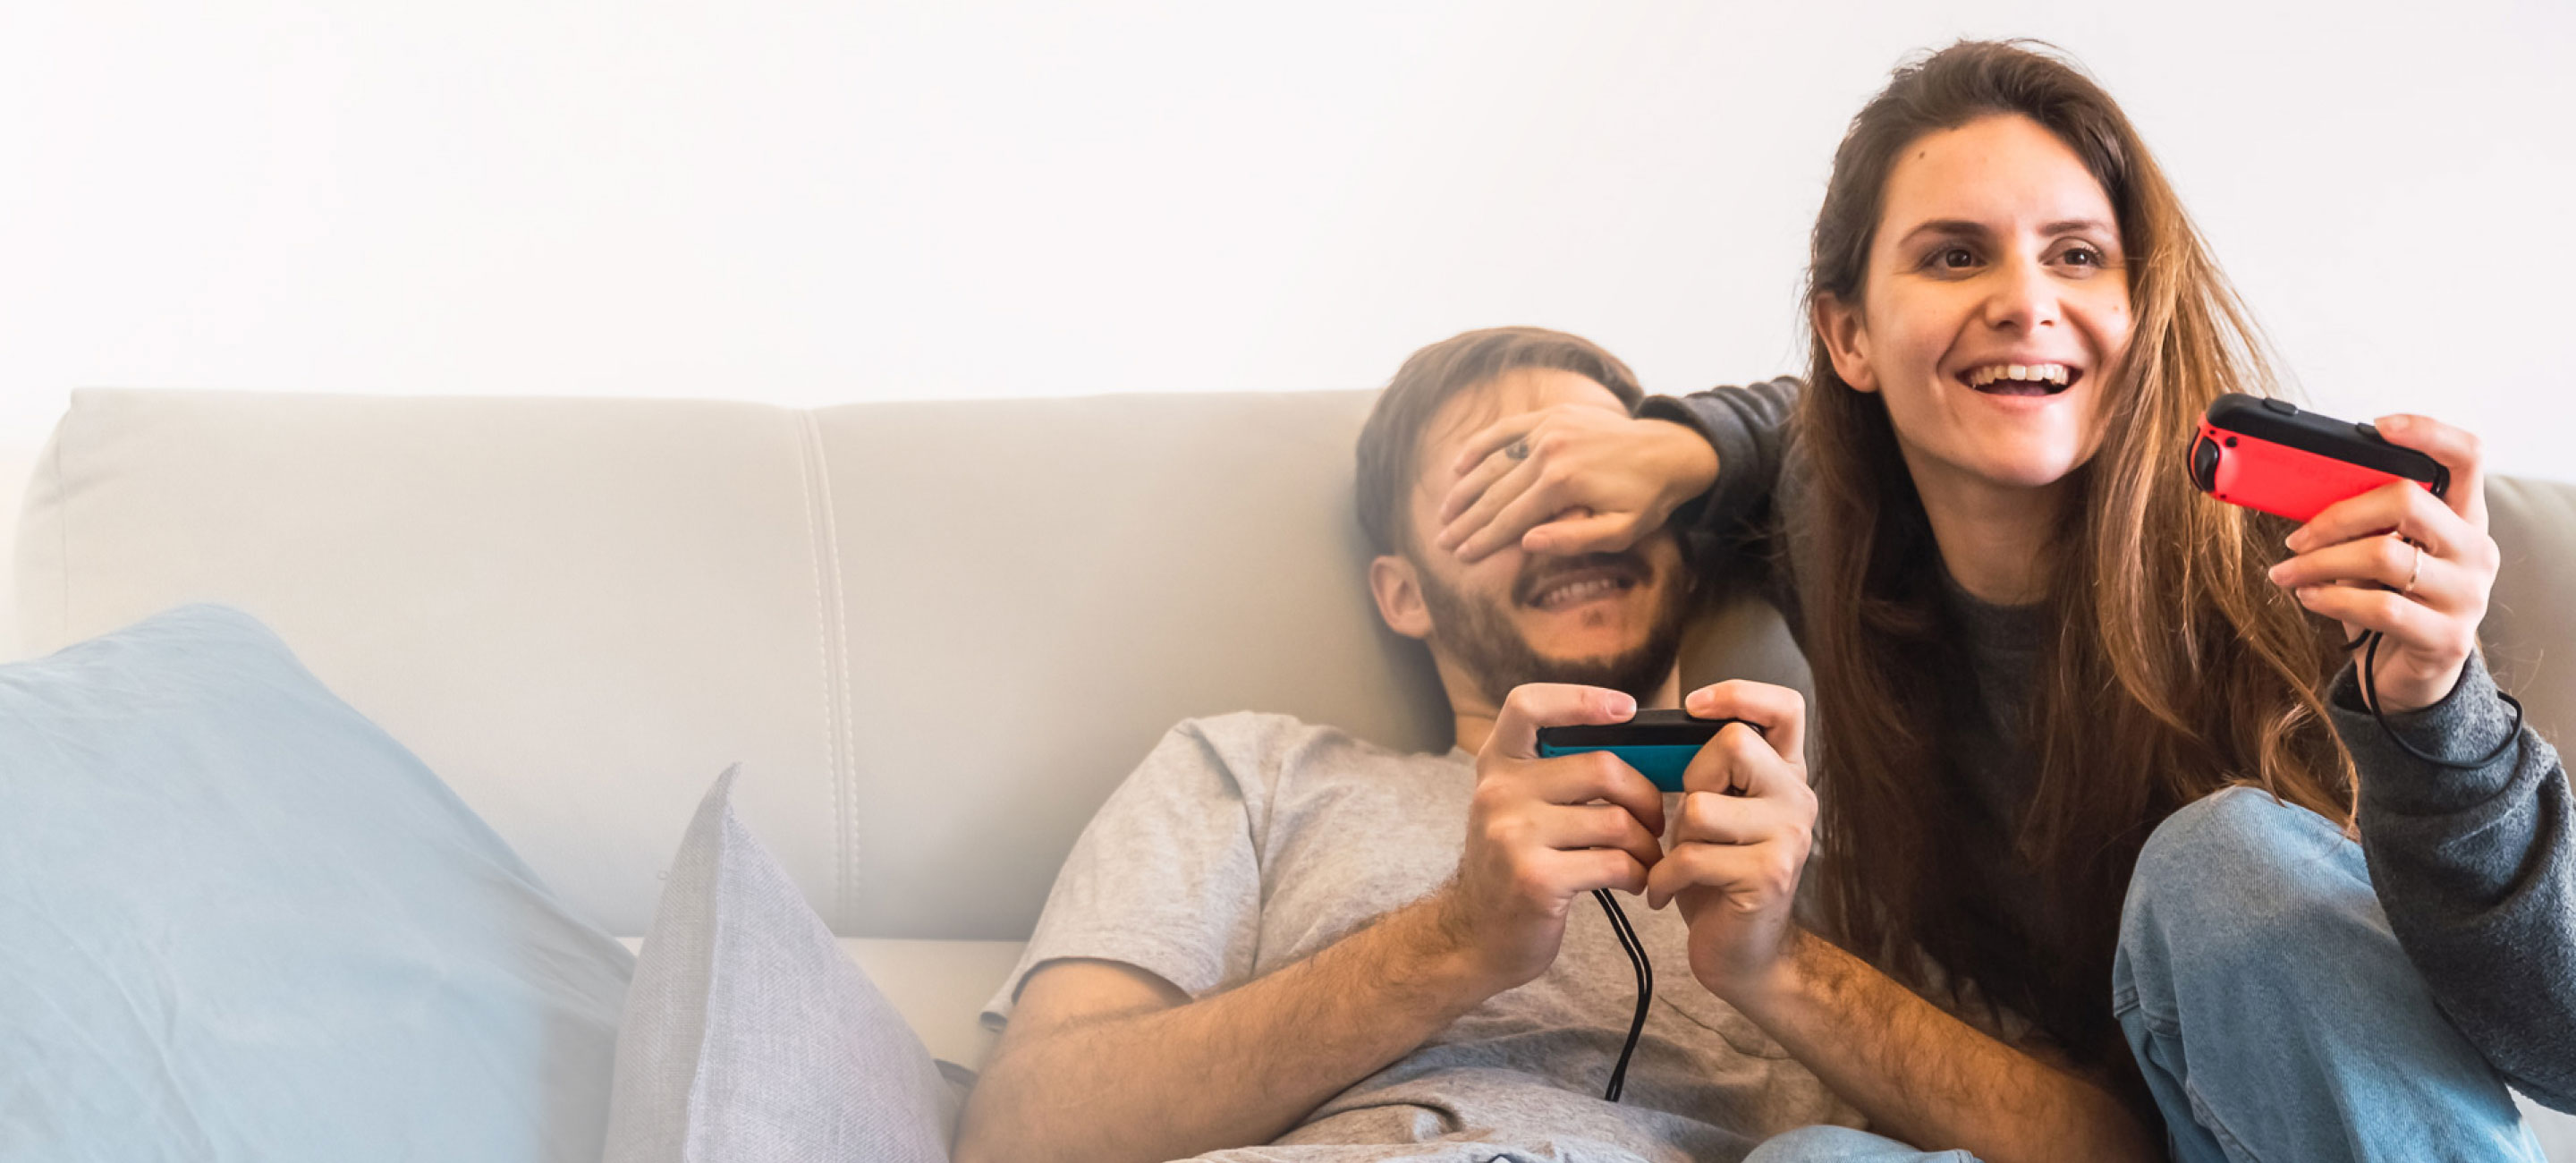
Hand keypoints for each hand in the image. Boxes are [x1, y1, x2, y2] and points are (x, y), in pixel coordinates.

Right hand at [1432, 404, 1718, 562]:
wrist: (1671, 449)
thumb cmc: (1647, 498)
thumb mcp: (1621, 531)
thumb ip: (1573, 539)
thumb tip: (1526, 543)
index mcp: (1563, 483)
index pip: (1510, 519)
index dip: (1483, 540)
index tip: (1460, 557)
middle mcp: (1549, 451)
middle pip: (1494, 493)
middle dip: (1466, 521)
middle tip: (1443, 542)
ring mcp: (1547, 429)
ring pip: (1493, 463)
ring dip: (1465, 490)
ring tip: (1445, 513)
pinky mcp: (1550, 416)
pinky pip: (1505, 431)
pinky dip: (1480, 446)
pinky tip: (1459, 466)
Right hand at [1437, 684, 1667, 994]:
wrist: (1474, 936)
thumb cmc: (1514, 865)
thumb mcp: (1515, 806)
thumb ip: (1554, 773)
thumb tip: (1637, 745)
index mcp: (1497, 765)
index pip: (1528, 705)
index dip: (1582, 699)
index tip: (1627, 709)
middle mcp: (1498, 793)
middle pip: (1601, 767)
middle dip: (1645, 795)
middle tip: (1653, 820)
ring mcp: (1513, 836)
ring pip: (1616, 821)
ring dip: (1647, 844)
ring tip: (1645, 859)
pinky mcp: (1535, 879)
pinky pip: (1614, 863)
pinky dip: (1638, 874)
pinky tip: (1634, 882)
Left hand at [1647, 681, 1817, 1005]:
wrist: (1742, 955)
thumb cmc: (1716, 879)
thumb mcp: (1715, 815)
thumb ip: (1709, 773)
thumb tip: (1655, 734)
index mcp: (1785, 776)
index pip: (1785, 707)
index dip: (1739, 694)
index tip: (1693, 705)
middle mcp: (1798, 799)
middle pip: (1734, 743)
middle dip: (1693, 778)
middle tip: (1689, 820)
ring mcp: (1788, 838)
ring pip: (1701, 806)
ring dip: (1675, 838)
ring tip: (1680, 862)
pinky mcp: (1767, 876)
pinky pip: (1691, 856)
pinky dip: (1662, 878)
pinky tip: (1663, 892)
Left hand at [2267, 414, 2499, 712]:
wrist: (2412, 673)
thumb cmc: (2391, 600)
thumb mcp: (2383, 552)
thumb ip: (2365, 521)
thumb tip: (2297, 489)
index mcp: (2465, 518)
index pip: (2467, 456)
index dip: (2427, 432)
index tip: (2378, 427)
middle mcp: (2475, 551)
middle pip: (2407, 501)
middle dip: (2338, 514)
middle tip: (2297, 535)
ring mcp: (2467, 596)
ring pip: (2383, 555)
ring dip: (2319, 561)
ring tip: (2286, 572)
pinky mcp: (2446, 638)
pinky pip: (2379, 607)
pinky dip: (2331, 597)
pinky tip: (2308, 596)